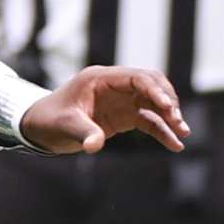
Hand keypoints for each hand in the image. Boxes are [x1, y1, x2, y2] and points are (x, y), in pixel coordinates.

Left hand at [20, 67, 186, 155]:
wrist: (40, 127)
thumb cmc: (49, 120)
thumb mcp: (64, 126)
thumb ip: (83, 133)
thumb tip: (95, 146)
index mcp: (100, 79)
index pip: (136, 77)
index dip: (154, 89)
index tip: (167, 105)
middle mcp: (115, 86)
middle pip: (151, 85)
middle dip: (167, 100)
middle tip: (177, 120)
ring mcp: (121, 100)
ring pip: (154, 103)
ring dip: (169, 116)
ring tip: (183, 133)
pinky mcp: (124, 116)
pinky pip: (149, 121)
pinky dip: (162, 131)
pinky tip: (175, 145)